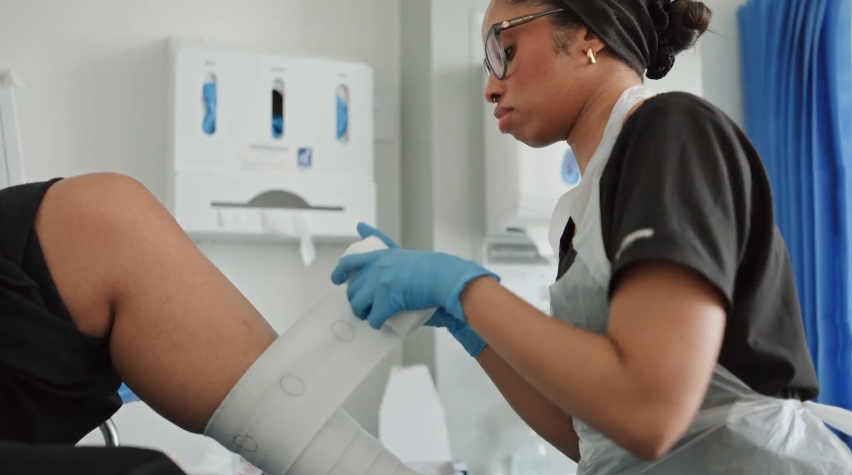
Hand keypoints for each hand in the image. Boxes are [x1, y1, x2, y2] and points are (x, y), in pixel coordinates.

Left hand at [336, 224, 497, 353]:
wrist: (447, 278)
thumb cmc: (434, 271)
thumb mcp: (409, 258)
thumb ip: (395, 262)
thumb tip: (385, 273)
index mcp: (382, 255)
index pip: (351, 260)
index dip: (340, 271)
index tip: (336, 279)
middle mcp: (377, 266)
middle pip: (353, 287)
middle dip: (355, 299)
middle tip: (363, 307)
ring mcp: (381, 282)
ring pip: (359, 303)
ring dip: (362, 312)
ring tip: (370, 316)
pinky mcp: (387, 299)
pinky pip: (374, 317)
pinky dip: (376, 324)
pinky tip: (380, 325)